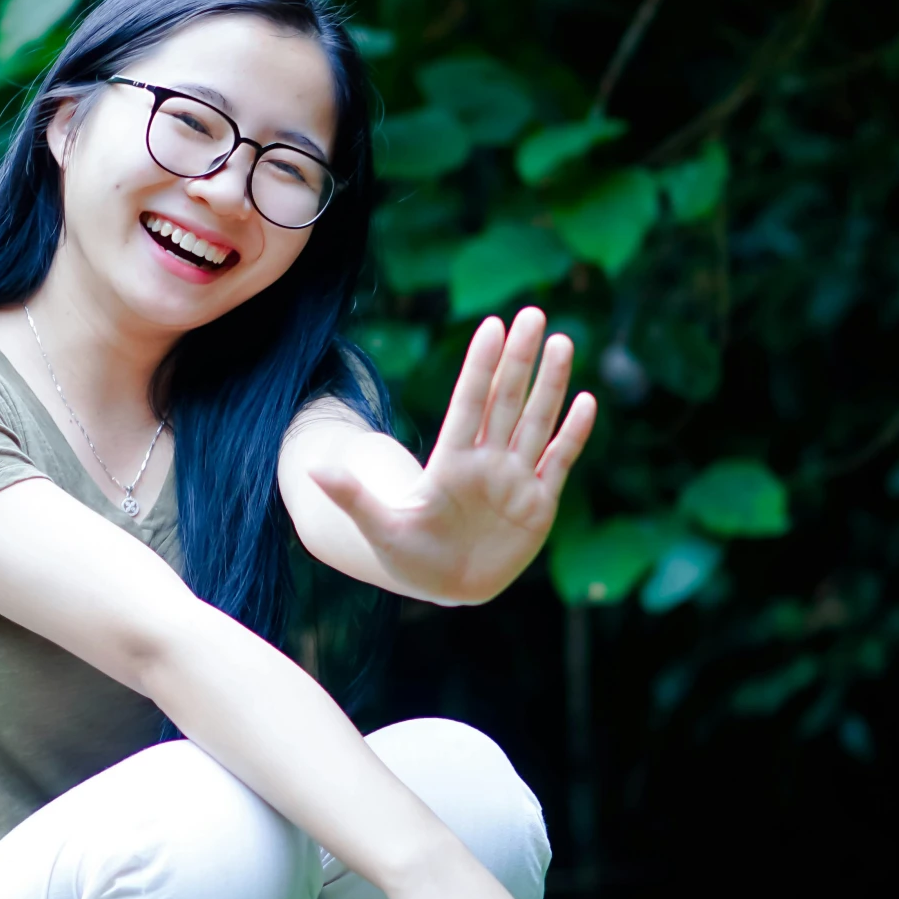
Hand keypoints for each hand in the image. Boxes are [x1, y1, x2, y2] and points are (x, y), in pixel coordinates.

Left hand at [309, 310, 595, 605]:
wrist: (444, 584)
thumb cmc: (409, 555)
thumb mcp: (379, 527)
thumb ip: (352, 497)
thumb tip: (312, 471)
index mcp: (450, 462)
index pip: (469, 403)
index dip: (480, 367)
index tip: (491, 326)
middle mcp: (486, 461)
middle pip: (506, 400)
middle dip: (520, 359)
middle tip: (534, 314)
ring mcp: (514, 479)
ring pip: (536, 422)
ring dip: (551, 385)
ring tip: (562, 342)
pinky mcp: (538, 503)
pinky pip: (558, 461)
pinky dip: (572, 434)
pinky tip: (586, 401)